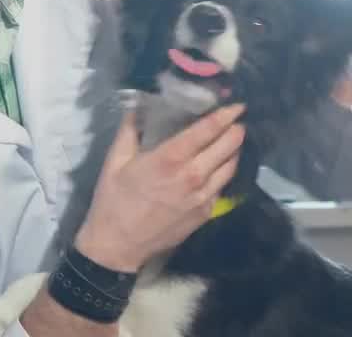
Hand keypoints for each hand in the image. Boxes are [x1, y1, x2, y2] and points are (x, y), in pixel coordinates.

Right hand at [73, 104, 245, 272]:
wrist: (118, 246)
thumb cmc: (114, 201)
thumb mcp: (115, 160)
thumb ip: (130, 130)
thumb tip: (137, 105)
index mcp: (170, 158)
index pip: (208, 130)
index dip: (226, 114)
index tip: (237, 104)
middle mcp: (193, 176)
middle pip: (228, 146)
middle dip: (236, 129)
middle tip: (237, 119)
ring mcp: (203, 197)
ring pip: (231, 167)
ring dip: (235, 150)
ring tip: (233, 139)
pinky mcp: (205, 214)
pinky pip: (223, 186)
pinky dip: (225, 172)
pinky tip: (220, 166)